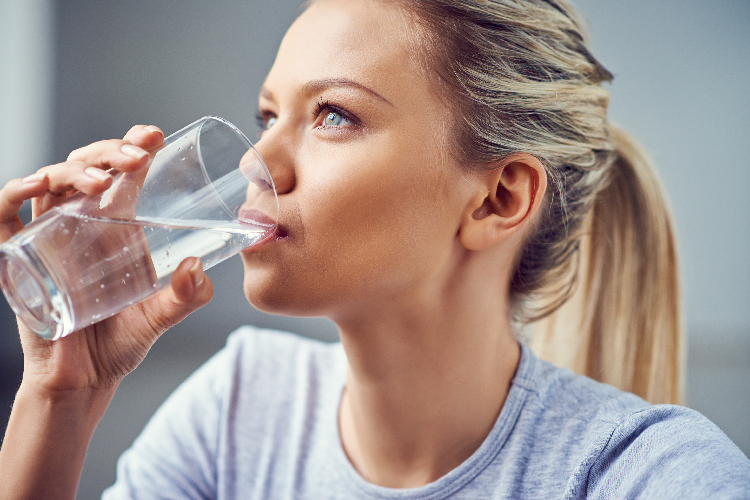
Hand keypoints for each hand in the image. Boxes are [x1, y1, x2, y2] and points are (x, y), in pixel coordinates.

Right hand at [0, 125, 213, 392]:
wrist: (84, 380)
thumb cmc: (121, 342)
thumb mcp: (161, 316)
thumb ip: (185, 296)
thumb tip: (198, 268)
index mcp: (117, 227)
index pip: (123, 175)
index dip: (135, 148)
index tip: (155, 135)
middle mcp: (82, 225)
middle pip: (88, 168)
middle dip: (111, 152)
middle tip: (138, 155)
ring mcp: (48, 237)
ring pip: (51, 183)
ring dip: (73, 169)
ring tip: (102, 179)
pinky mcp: (18, 258)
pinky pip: (6, 217)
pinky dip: (13, 195)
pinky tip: (35, 185)